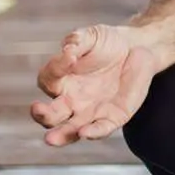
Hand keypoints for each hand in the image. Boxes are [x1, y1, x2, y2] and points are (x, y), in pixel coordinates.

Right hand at [30, 24, 160, 145]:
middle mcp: (71, 100)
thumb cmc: (108, 42)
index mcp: (61, 80)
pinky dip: (92, 133)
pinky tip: (85, 133)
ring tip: (51, 139)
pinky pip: (100, 129)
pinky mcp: (112, 118)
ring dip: (60, 135)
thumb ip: (77, 40)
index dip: (55, 68)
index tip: (70, 55)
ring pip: (70, 130)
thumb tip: (67, 50)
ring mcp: (90, 112)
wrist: (137, 49)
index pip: (48, 79)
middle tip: (37, 109)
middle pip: (51, 115)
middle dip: (42, 115)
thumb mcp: (91, 36)